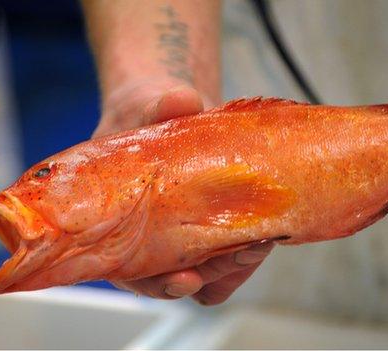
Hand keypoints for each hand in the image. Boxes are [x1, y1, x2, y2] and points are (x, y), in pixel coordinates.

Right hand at [94, 81, 273, 304]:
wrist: (169, 109)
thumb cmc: (143, 117)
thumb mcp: (144, 108)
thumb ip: (158, 106)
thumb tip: (181, 99)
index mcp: (119, 228)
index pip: (134, 275)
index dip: (158, 283)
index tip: (185, 277)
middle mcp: (154, 239)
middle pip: (181, 279)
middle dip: (213, 272)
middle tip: (242, 252)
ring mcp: (188, 235)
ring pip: (213, 273)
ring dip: (237, 263)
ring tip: (261, 239)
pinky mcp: (217, 225)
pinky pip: (234, 250)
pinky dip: (251, 242)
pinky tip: (267, 225)